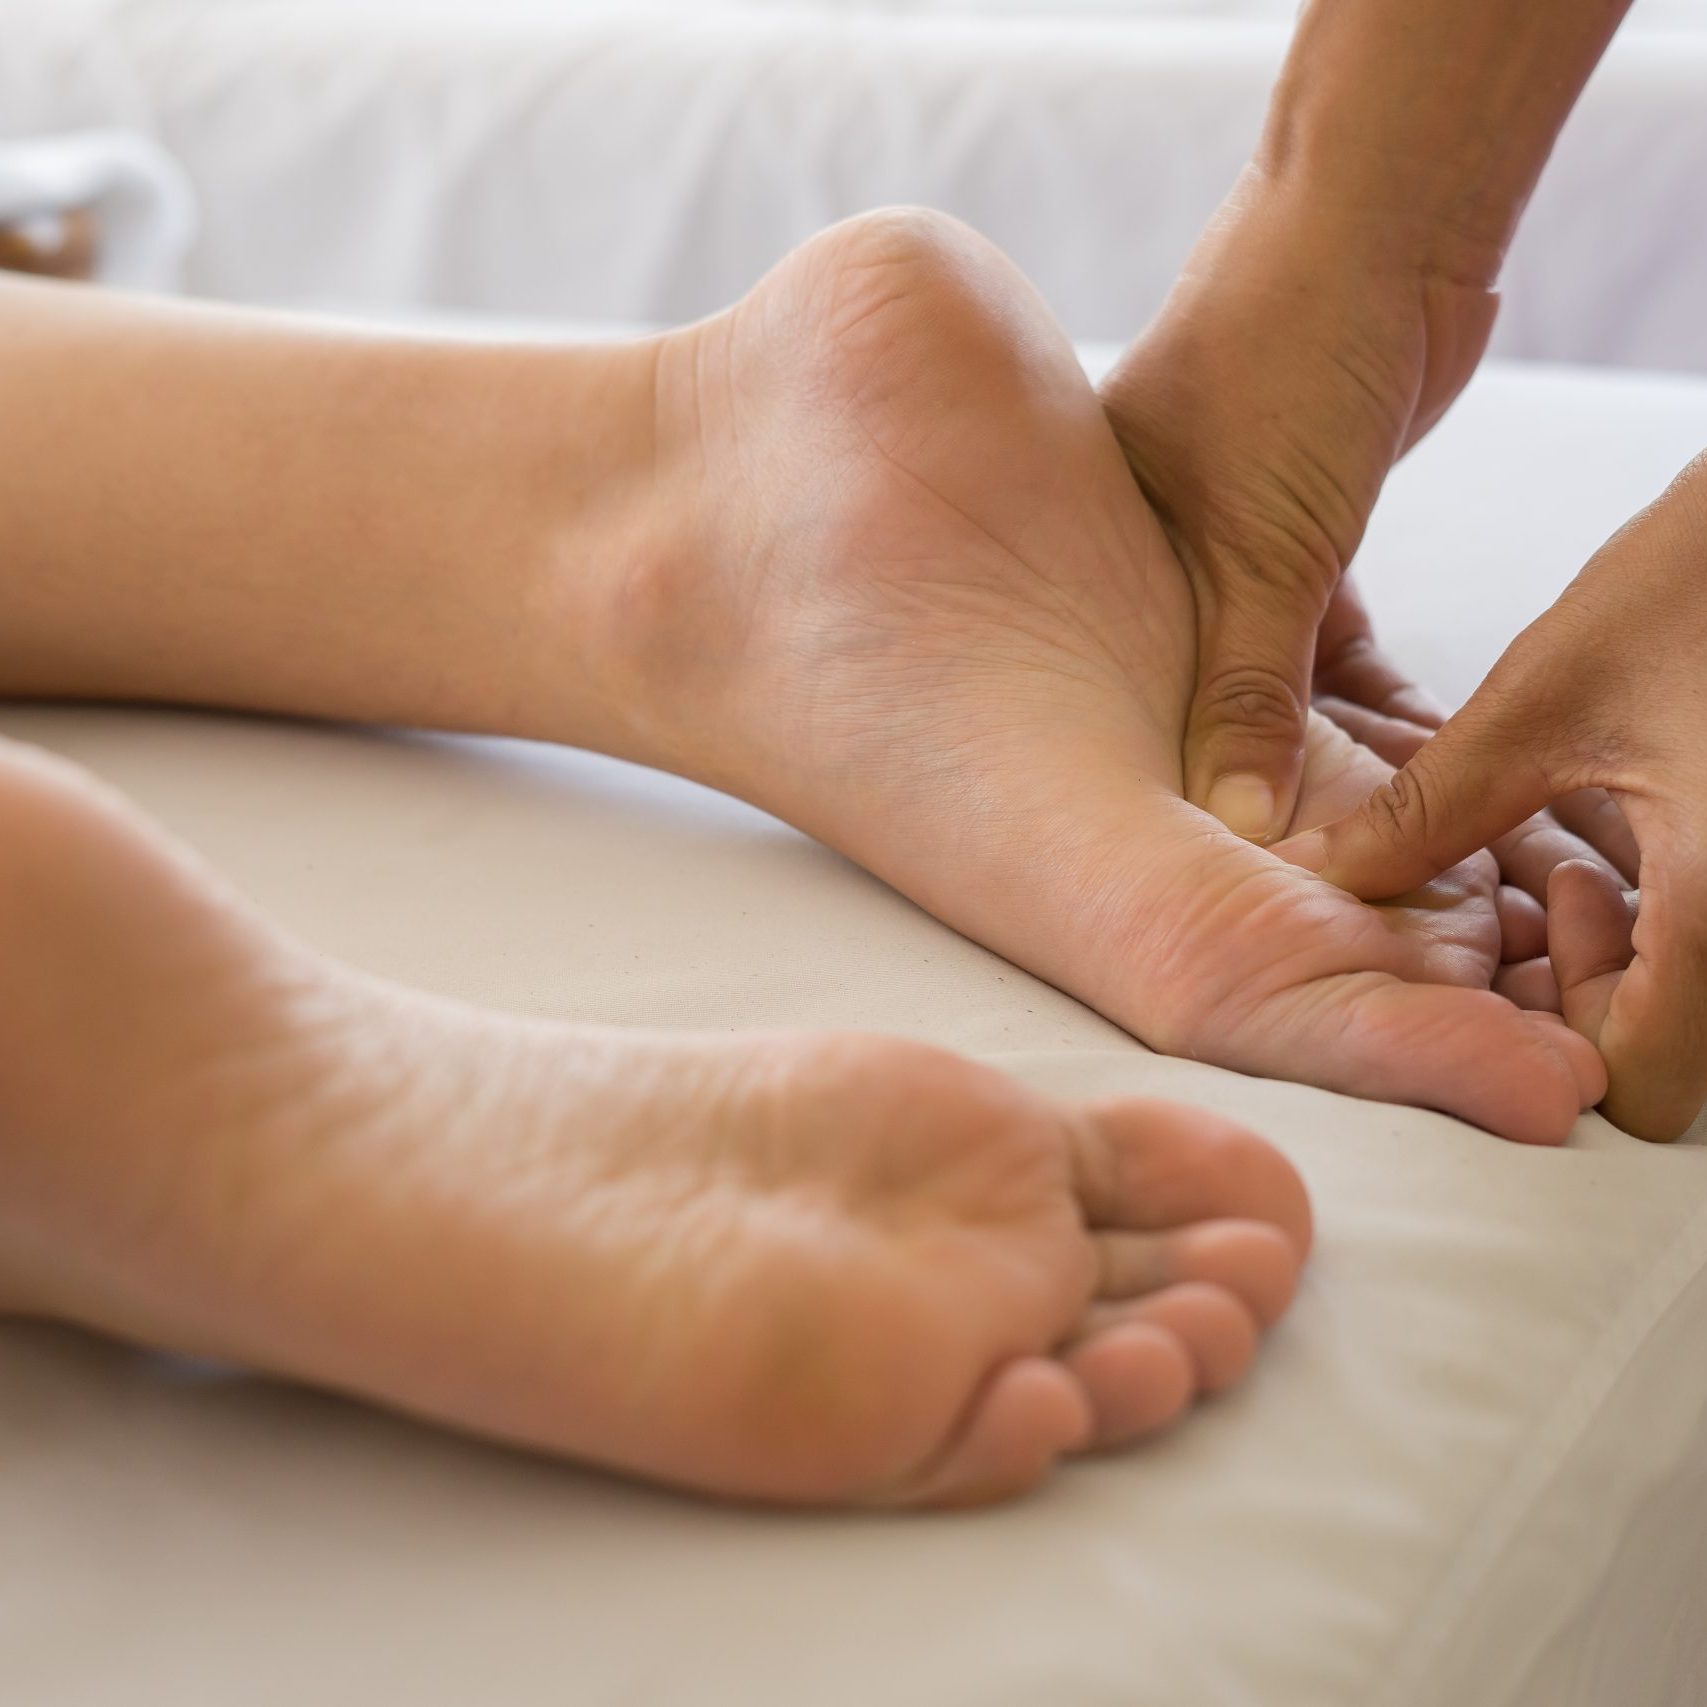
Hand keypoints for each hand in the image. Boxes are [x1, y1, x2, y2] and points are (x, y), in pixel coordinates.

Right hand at [1101, 162, 1497, 842]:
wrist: (1384, 229)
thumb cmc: (1284, 356)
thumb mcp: (1259, 552)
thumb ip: (1246, 691)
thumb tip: (1237, 822)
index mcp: (1088, 546)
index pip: (1111, 695)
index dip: (1161, 779)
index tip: (1205, 860)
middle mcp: (1143, 552)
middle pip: (1189, 697)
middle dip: (1244, 774)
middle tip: (1289, 862)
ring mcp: (1220, 539)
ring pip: (1264, 673)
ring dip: (1317, 738)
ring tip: (1358, 824)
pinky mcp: (1297, 531)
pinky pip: (1323, 641)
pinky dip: (1362, 690)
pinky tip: (1398, 753)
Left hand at [1280, 453, 1706, 1139]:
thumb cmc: (1701, 580)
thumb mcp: (1544, 701)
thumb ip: (1426, 811)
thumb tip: (1313, 877)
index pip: (1648, 1090)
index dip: (1561, 1052)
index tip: (1519, 953)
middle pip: (1669, 1052)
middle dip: (1583, 1000)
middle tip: (1538, 898)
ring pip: (1680, 990)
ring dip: (1615, 960)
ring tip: (1561, 862)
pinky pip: (1700, 929)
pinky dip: (1651, 918)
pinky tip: (1603, 846)